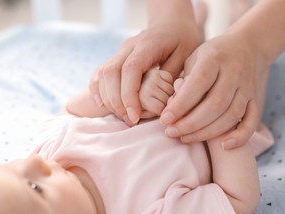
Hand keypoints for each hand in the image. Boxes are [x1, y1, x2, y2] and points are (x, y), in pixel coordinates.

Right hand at [89, 5, 199, 124]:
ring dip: (108, 98)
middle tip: (129, 120)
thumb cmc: (183, 39)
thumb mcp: (186, 56)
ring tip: (122, 116)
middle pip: (111, 72)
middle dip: (116, 100)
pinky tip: (102, 105)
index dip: (129, 95)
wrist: (172, 22)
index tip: (134, 116)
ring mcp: (121, 51)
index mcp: (148, 45)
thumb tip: (162, 102)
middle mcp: (130, 46)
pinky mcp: (117, 57)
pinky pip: (100, 73)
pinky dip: (98, 89)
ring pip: (104, 73)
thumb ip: (172, 76)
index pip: (131, 70)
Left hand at [160, 32, 267, 148]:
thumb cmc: (212, 55)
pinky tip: (223, 146)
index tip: (164, 119)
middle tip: (170, 133)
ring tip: (185, 138)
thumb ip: (185, 80)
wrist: (249, 45)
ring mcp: (247, 87)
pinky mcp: (256, 99)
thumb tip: (171, 107)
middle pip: (215, 104)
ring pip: (231, 115)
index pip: (198, 84)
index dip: (181, 104)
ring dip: (207, 132)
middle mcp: (234, 72)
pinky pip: (252, 121)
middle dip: (190, 123)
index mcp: (215, 58)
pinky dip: (240, 136)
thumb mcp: (195, 58)